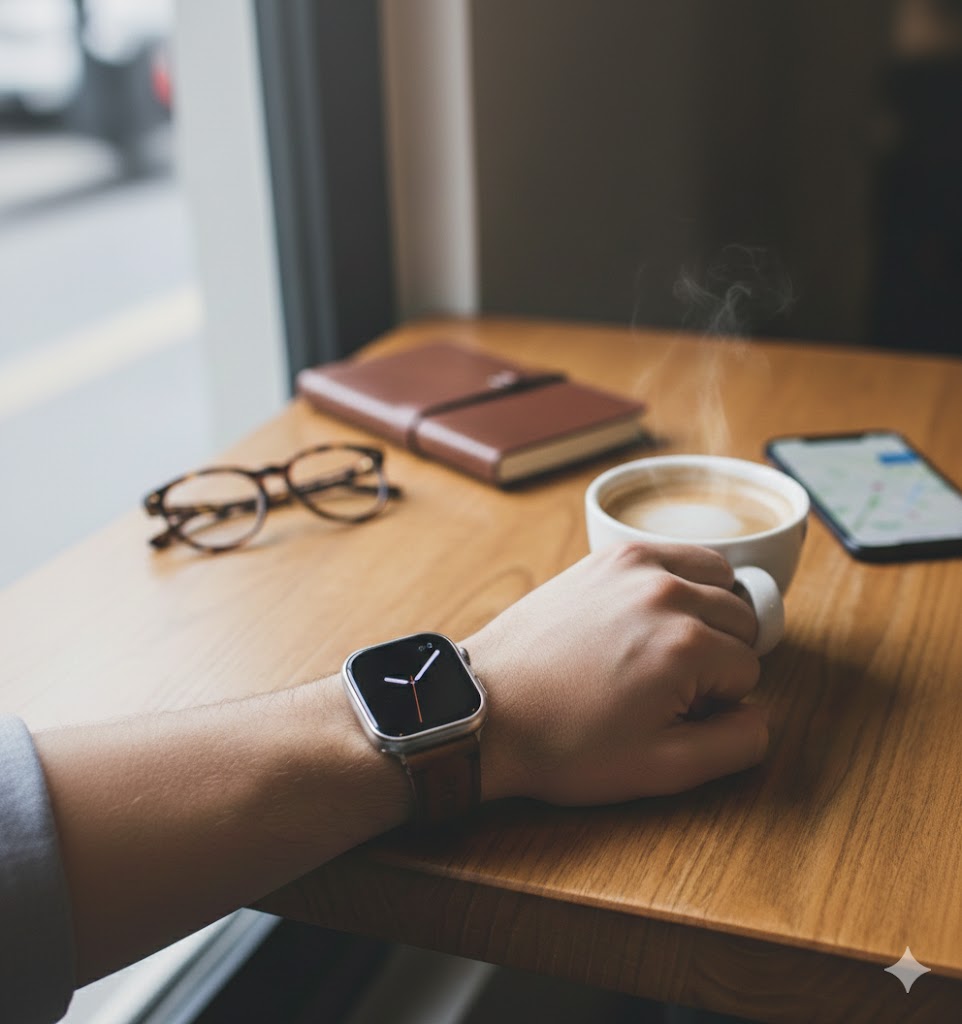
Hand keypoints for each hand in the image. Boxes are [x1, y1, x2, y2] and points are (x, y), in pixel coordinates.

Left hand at [467, 542, 767, 804]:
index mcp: (686, 645)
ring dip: (709, 611)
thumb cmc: (566, 743)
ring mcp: (634, 565)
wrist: (489, 710)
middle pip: (741, 618)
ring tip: (666, 648)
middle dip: (720, 655)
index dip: (719, 700)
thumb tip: (763, 715)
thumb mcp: (660, 769)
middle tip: (670, 687)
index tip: (674, 712)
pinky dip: (680, 579)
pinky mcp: (608, 555)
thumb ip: (734, 745)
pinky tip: (650, 614)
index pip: (749, 670)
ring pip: (718, 577)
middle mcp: (667, 591)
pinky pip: (676, 554)